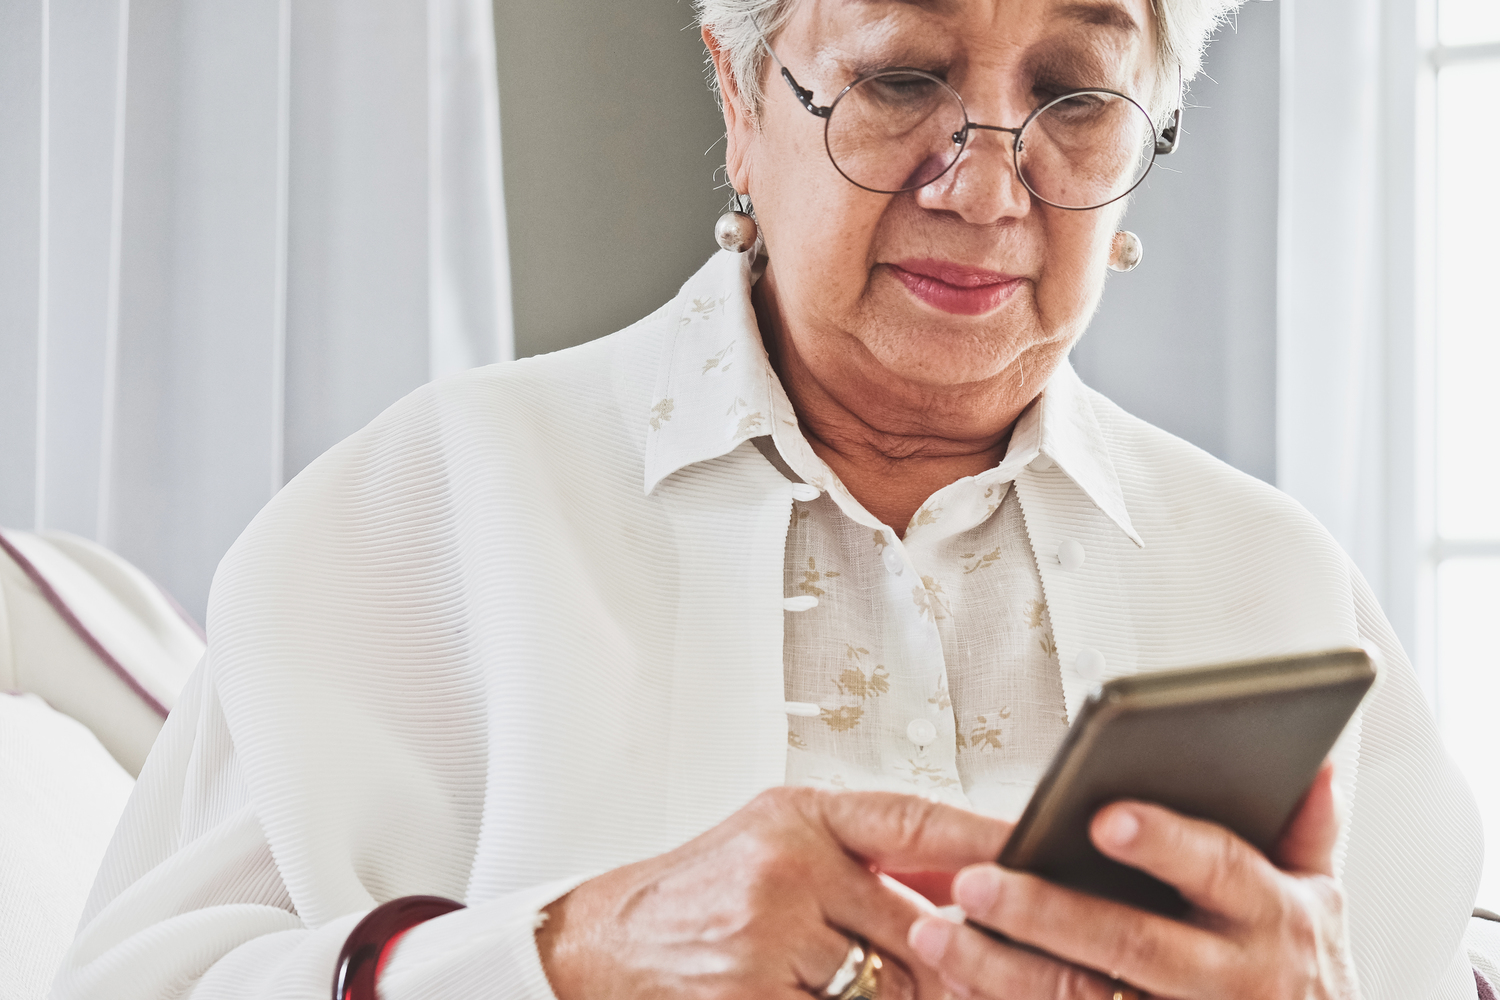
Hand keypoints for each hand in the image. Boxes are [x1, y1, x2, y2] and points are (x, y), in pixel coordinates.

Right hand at [537, 787, 1007, 999]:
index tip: (1039, 855)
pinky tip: (800, 986)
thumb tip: (963, 893)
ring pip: (890, 988)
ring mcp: (767, 936)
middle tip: (958, 969)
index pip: (915, 821)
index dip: (985, 840)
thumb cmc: (694, 894)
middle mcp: (785, 865)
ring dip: (886, 997)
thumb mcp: (775, 845)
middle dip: (940, 962)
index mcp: (797, 816)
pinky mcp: (752, 996)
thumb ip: (863, 860)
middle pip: (919, 928)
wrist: (599, 944)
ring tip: (823, 970)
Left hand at [908, 762, 1357, 998]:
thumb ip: (1309, 828)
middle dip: (1046, 912)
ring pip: (1082, 998)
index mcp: (1275, 917)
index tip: (1103, 816)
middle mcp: (1233, 978)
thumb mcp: (1319, 901)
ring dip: (1002, 972)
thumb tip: (1312, 756)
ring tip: (936, 935)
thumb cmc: (1298, 977)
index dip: (1163, 843)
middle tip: (973, 881)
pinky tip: (959, 989)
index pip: (1218, 867)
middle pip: (1131, 942)